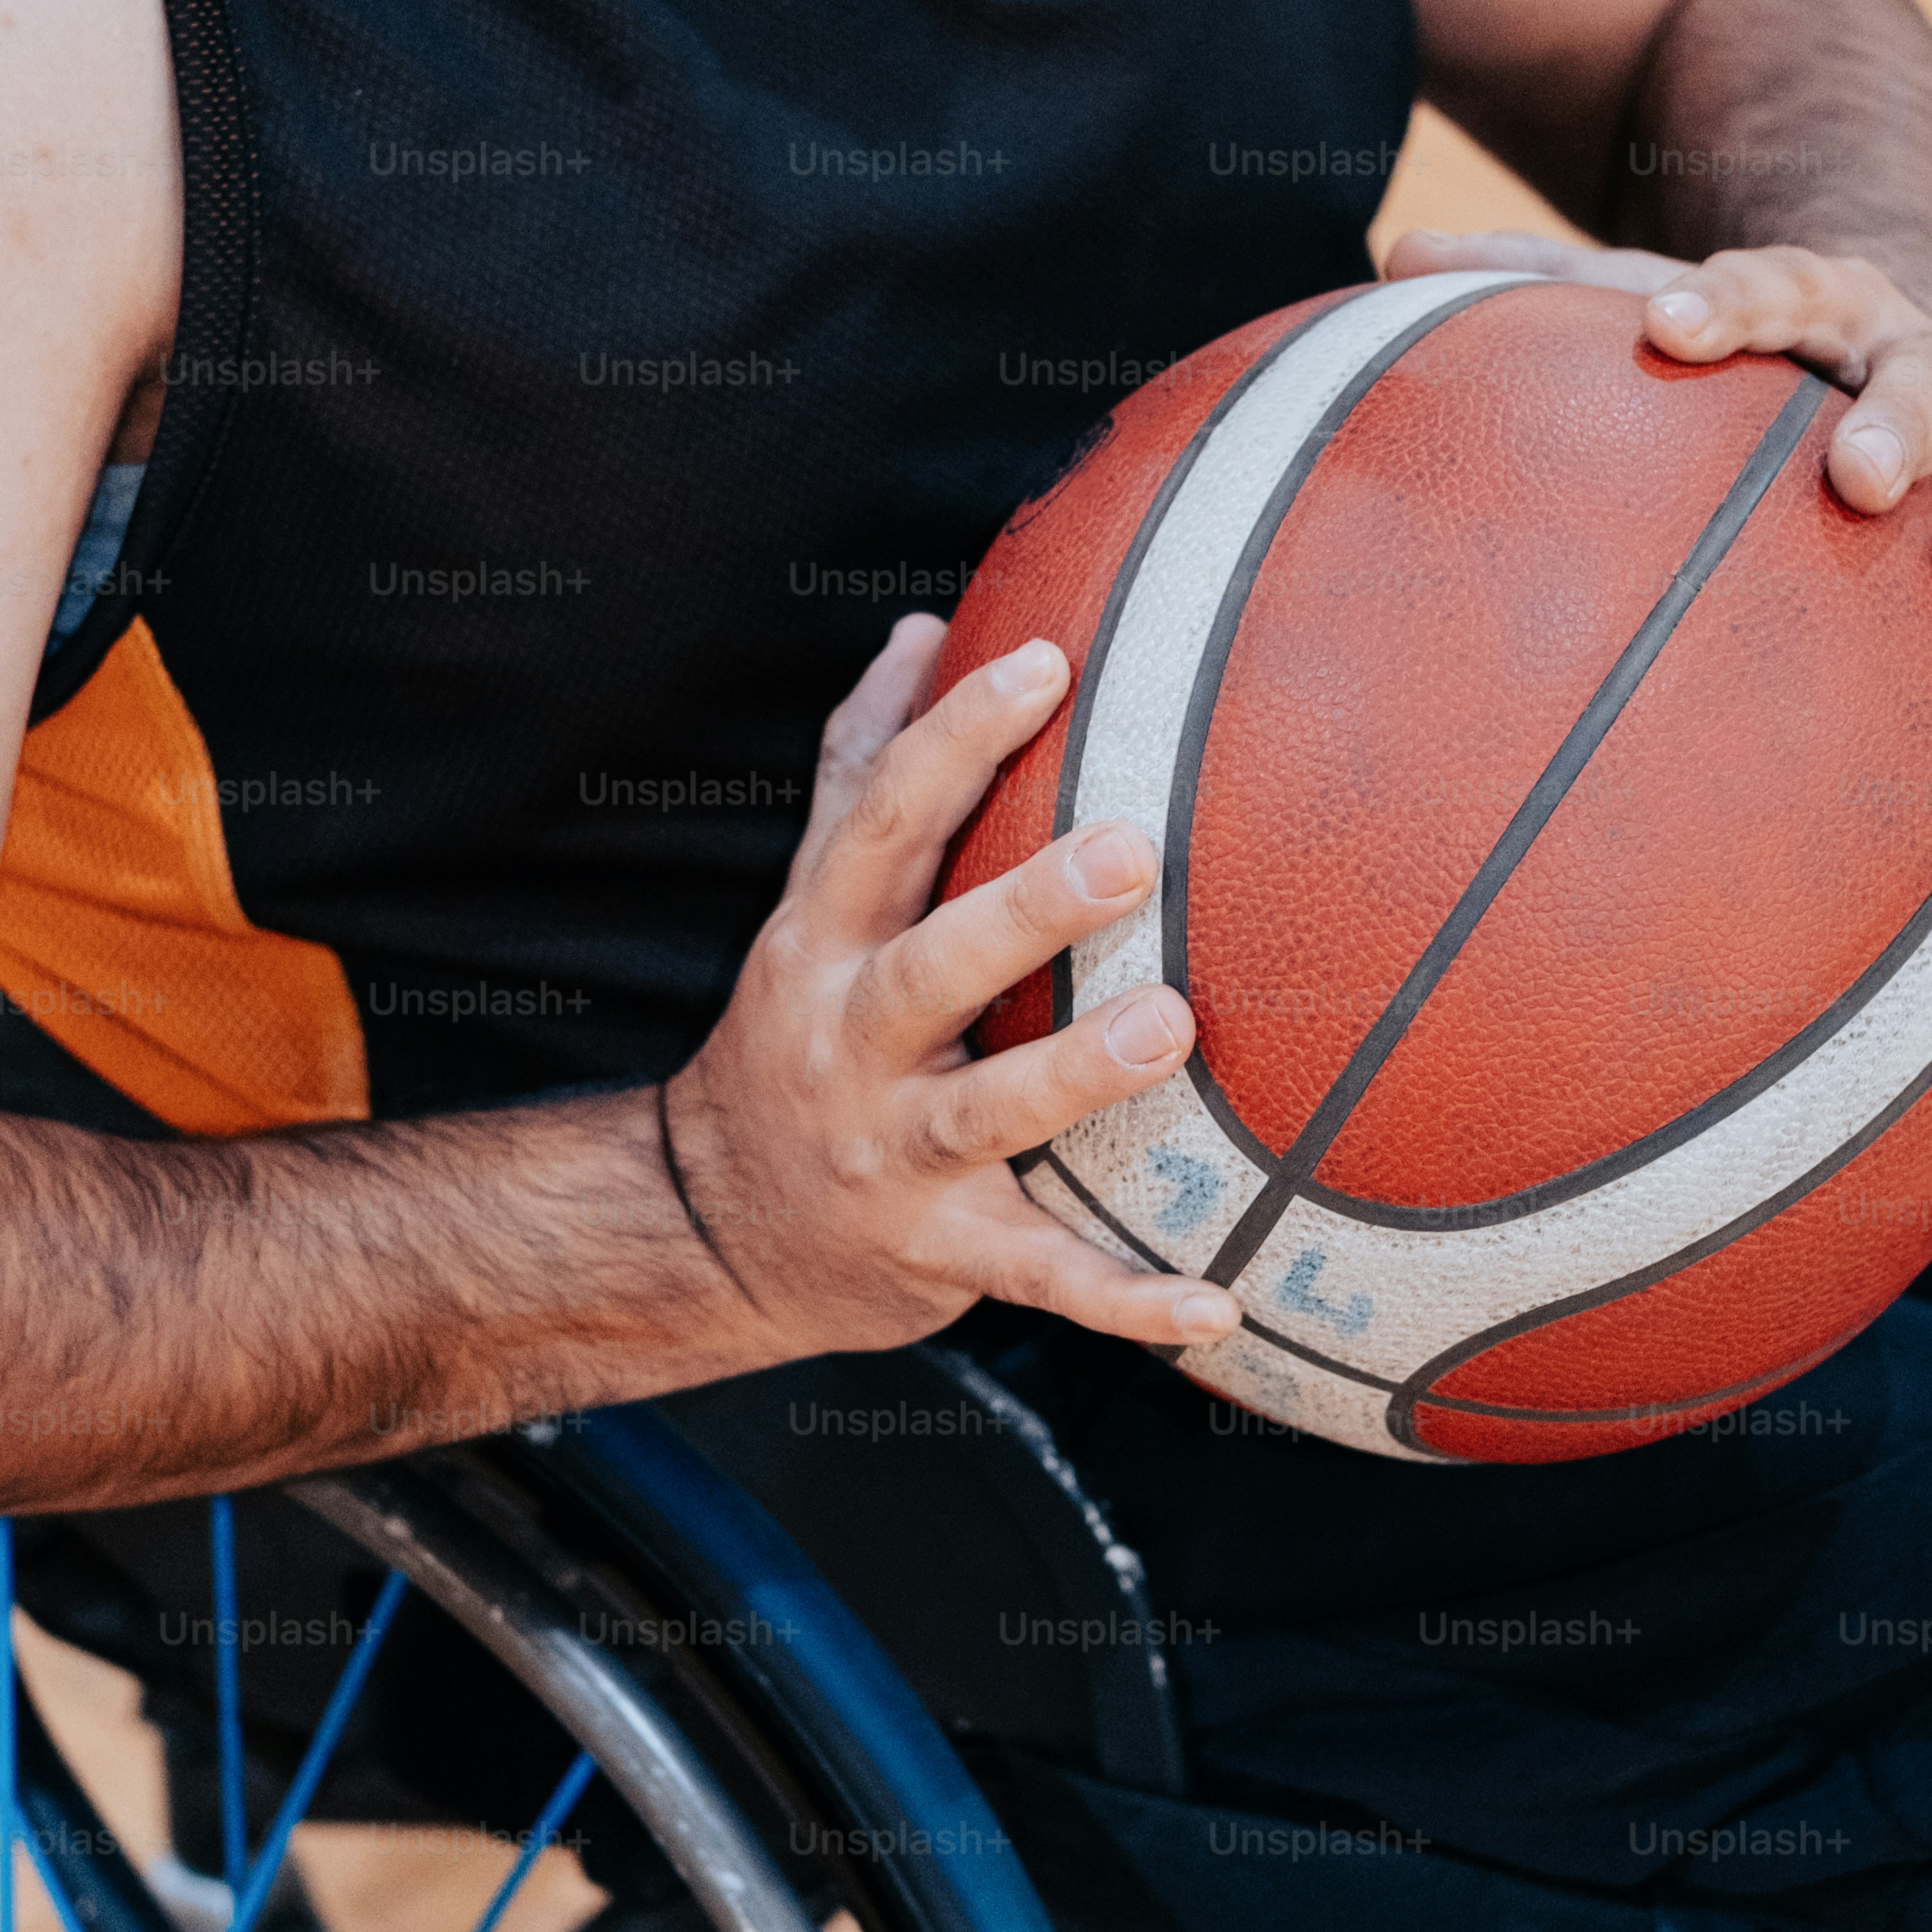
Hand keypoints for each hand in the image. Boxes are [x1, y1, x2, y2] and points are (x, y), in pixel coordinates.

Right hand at [664, 617, 1244, 1355]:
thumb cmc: (800, 1032)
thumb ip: (859, 769)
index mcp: (826, 939)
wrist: (710, 1228)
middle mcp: (850, 1042)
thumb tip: (923, 627)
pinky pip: (1039, 1276)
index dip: (956, 737)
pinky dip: (1127, 1300)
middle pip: (932, 966)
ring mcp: (891, 1154)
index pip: (882, 818)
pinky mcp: (937, 1255)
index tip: (1047, 662)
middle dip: (1026, 910)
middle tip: (1134, 847)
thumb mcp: (809, 902)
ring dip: (1075, 1075)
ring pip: (985, 1114)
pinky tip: (1221, 1304)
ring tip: (1171, 1027)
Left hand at [1386, 228, 1931, 805]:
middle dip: (1895, 425)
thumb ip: (1534, 279)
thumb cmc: (1738, 335)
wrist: (1893, 325)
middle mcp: (1921, 369)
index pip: (1776, 287)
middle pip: (1924, 383)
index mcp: (1823, 303)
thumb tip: (1398, 248)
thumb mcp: (1646, 289)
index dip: (1730, 302)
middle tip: (1852, 473)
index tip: (1675, 325)